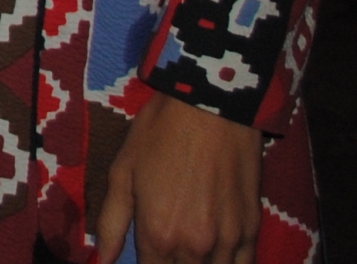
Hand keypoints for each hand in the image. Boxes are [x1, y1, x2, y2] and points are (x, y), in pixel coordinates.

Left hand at [96, 91, 261, 263]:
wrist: (212, 107)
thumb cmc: (161, 133)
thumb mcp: (123, 171)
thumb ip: (112, 221)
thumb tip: (103, 257)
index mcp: (159, 236)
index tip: (147, 254)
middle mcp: (196, 247)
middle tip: (166, 248)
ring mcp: (229, 241)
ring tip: (189, 251)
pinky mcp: (253, 229)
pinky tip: (218, 255)